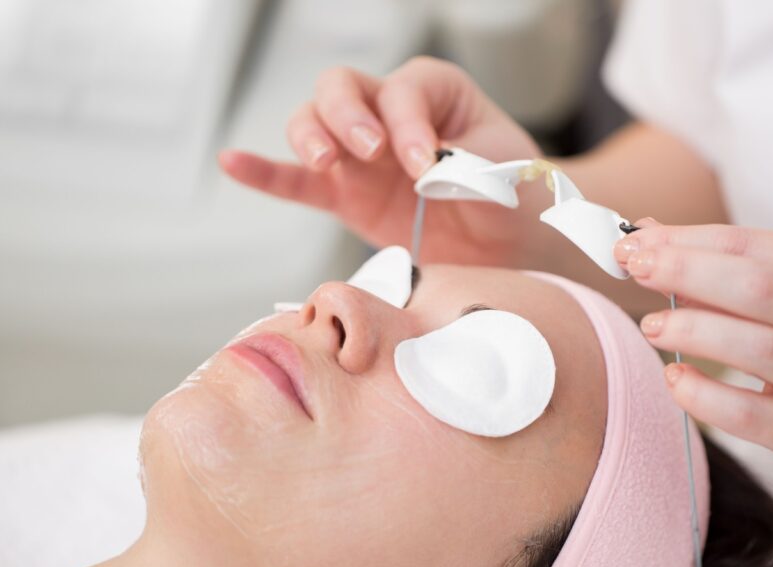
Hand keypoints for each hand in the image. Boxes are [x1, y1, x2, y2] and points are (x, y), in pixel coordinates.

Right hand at [219, 57, 544, 266]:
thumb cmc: (511, 195)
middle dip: (348, 115)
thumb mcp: (502, 174)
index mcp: (432, 93)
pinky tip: (232, 163)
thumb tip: (425, 175)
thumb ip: (464, 169)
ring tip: (326, 162)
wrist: (511, 242)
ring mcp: (360, 157)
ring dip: (312, 137)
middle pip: (341, 89)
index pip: (402, 92)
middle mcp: (386, 114)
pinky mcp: (345, 197)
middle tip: (370, 149)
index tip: (428, 165)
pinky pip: (296, 182)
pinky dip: (264, 173)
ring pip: (312, 124)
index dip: (409, 124)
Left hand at [614, 220, 772, 488]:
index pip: (750, 244)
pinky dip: (703, 395)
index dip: (685, 240)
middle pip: (757, 286)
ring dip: (691, 330)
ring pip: (755, 347)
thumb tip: (646, 237)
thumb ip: (728, 267)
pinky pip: (748, 414)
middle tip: (633, 269)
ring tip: (651, 325)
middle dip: (685, 270)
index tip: (633, 243)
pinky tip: (675, 379)